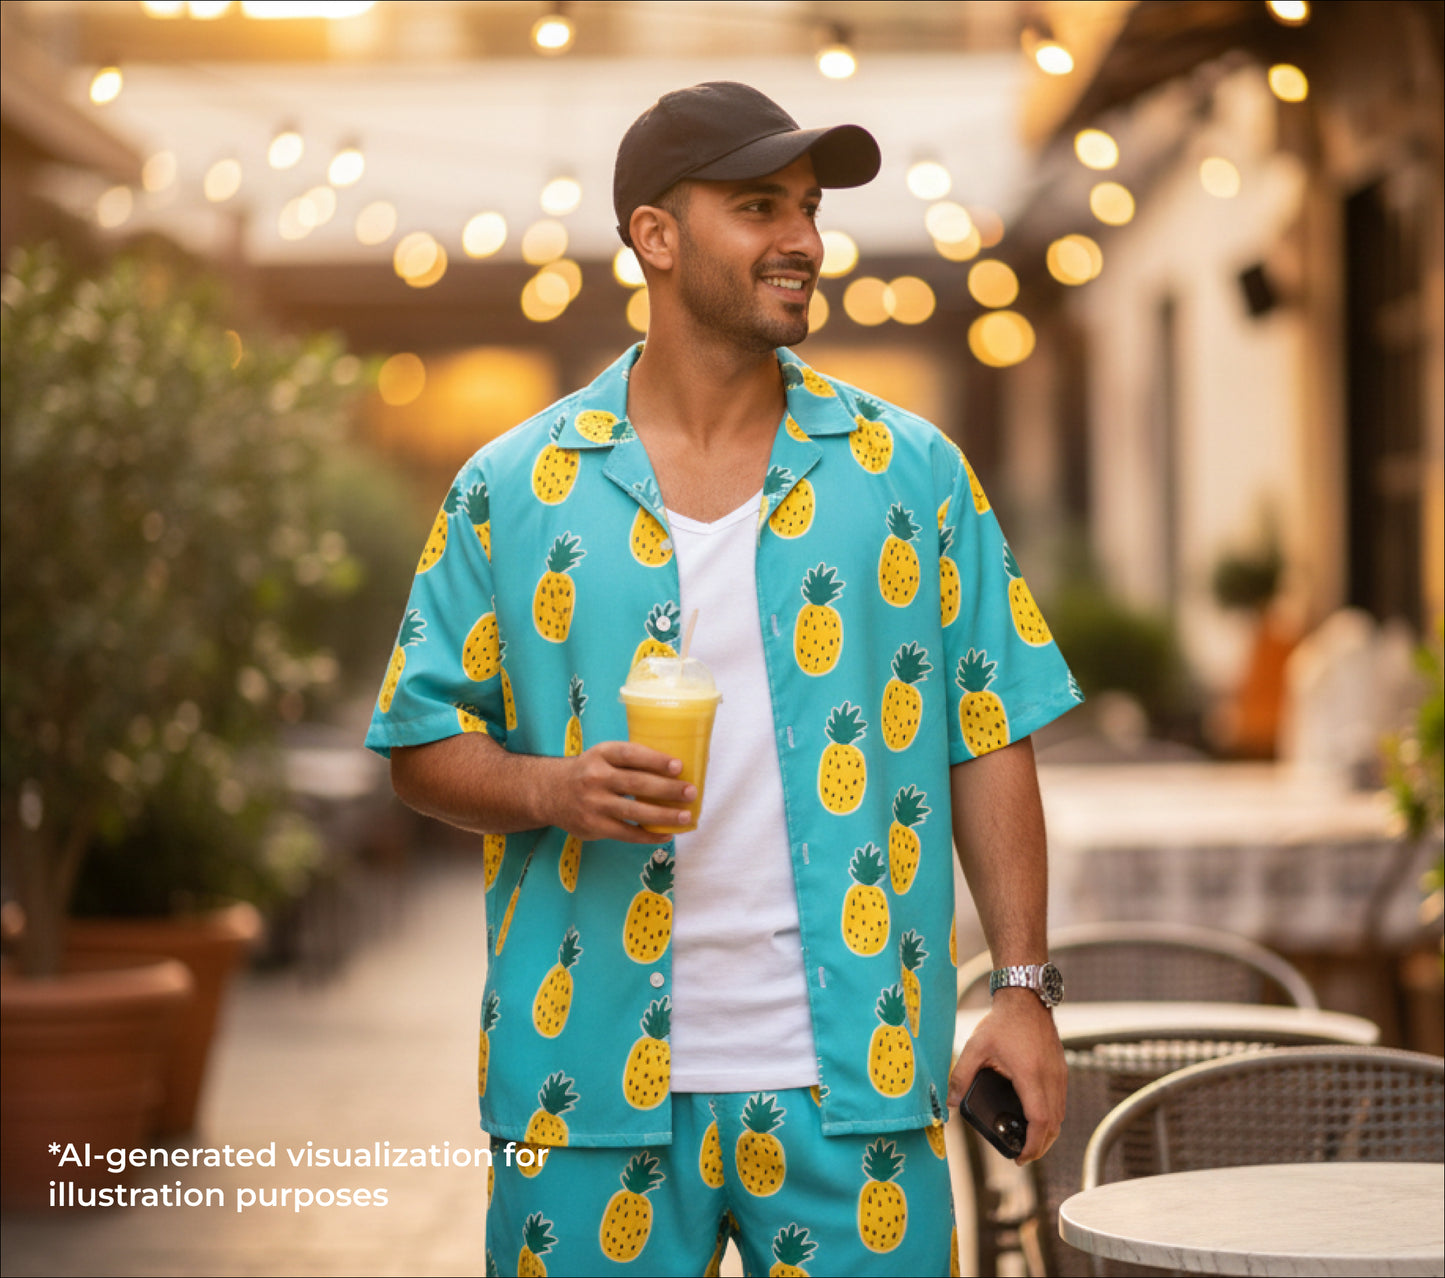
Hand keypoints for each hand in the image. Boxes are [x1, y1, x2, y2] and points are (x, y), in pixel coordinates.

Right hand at [552, 740, 695, 842]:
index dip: (655, 760)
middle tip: (691, 792)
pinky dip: (649, 836)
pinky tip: (667, 835)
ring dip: (664, 815)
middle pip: (636, 784)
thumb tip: (674, 770)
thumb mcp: (602, 756)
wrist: (549, 792)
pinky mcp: (594, 826)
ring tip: (685, 817)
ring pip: (634, 812)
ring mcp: (594, 804)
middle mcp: (596, 778)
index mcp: (601, 755)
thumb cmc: (589, 771)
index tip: (678, 766)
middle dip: (667, 789)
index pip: (631, 754)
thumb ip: (630, 760)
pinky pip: (627, 833)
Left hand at [949, 989, 1065, 1163]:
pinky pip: (1061, 1103)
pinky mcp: (1062, 1070)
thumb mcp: (975, 1047)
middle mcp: (1051, 1078)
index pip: (1039, 1121)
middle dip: (1040, 1146)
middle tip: (1021, 1156)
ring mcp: (1060, 1074)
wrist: (1026, 998)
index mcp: (1030, 1075)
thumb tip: (949, 1103)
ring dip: (1047, 1133)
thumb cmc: (1002, 1022)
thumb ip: (961, 1075)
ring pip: (1060, 1116)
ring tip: (1027, 1142)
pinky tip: (1036, 1120)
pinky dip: (1051, 1118)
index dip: (1032, 1145)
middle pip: (1054, 1125)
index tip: (1020, 1157)